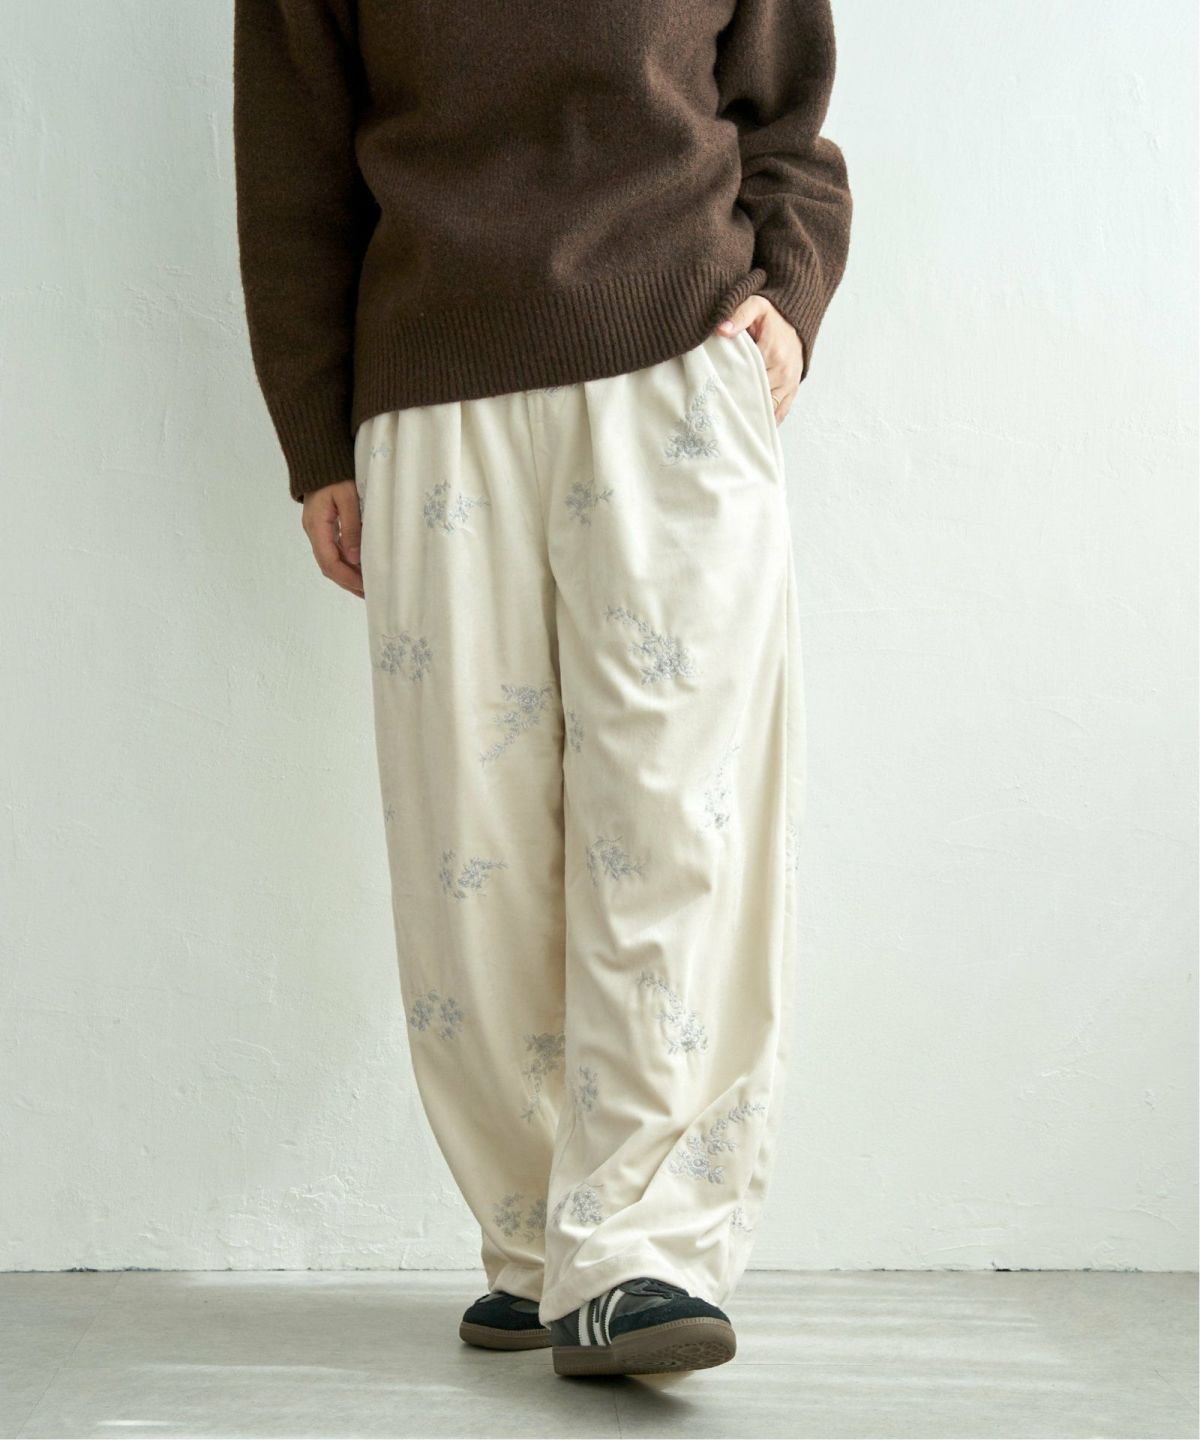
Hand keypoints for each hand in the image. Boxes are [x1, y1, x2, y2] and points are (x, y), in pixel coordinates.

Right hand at [302, 479, 362, 597]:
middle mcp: (314, 531)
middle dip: (347, 581)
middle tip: (369, 594)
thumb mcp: (347, 498)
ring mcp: (317, 529)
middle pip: (328, 565)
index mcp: (317, 526)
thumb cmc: (335, 474)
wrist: (320, 456)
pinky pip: (333, 550)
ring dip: (347, 574)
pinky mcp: (323, 526)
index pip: (329, 562)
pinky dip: (346, 562)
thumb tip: (355, 558)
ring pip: (330, 559)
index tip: (364, 588)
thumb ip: (351, 527)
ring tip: (366, 586)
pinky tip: (359, 567)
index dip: (347, 577)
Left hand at [714, 296, 804, 423]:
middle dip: (737, 405)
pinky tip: (751, 427)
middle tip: (717, 416)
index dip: (730, 388)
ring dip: (751, 416)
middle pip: (756, 396)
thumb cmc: (772, 315)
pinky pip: (780, 413)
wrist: (796, 320)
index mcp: (772, 352)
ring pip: (767, 409)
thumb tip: (721, 330)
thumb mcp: (756, 306)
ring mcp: (790, 384)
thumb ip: (738, 315)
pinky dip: (766, 421)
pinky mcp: (792, 391)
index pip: (746, 378)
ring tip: (731, 425)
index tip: (713, 397)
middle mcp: (783, 372)